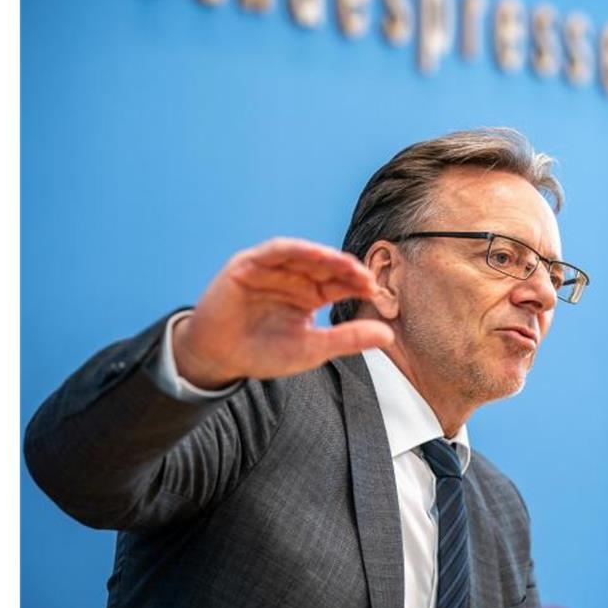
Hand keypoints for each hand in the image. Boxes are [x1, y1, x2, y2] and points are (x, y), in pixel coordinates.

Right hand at [172, 238, 393, 387]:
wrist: (219, 358)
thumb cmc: (264, 352)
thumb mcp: (312, 348)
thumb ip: (348, 339)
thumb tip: (388, 336)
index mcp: (311, 295)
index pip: (341, 283)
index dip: (359, 284)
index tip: (377, 291)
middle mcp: (295, 277)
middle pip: (327, 266)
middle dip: (348, 270)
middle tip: (367, 278)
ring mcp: (272, 269)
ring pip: (305, 255)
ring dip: (326, 256)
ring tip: (347, 264)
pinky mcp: (249, 264)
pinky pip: (276, 250)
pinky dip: (296, 249)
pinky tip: (314, 253)